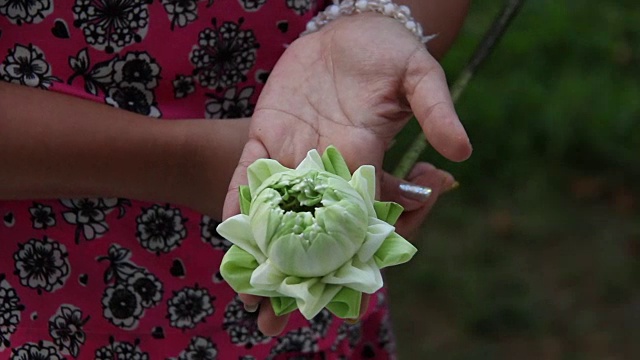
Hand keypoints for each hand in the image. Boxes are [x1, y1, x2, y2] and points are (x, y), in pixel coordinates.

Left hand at [224, 13, 470, 335]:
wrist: (350, 29)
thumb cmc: (390, 51)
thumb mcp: (419, 74)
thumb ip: (435, 110)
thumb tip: (460, 152)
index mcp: (366, 161)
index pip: (364, 219)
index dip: (354, 256)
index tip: (344, 295)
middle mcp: (328, 168)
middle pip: (314, 231)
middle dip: (303, 275)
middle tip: (283, 321)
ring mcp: (294, 154)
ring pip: (277, 211)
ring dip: (264, 251)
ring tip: (252, 297)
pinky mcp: (266, 134)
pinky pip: (249, 175)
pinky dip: (239, 203)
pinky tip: (229, 235)